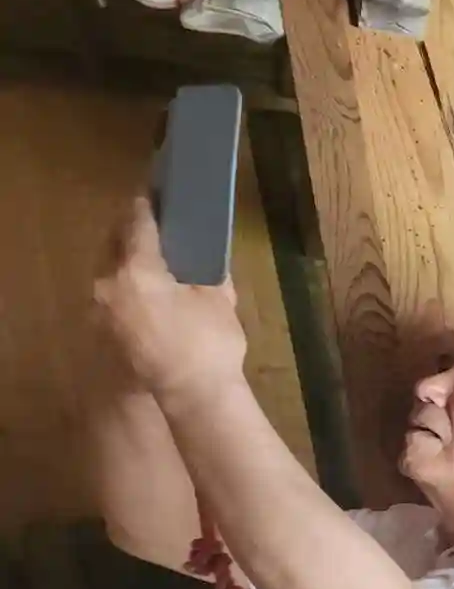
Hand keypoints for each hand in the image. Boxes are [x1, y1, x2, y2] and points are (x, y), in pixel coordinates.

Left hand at [92, 197, 245, 407]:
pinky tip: (144, 287)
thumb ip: (206, 267)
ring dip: (125, 258)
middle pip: (112, 243)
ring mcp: (99, 310)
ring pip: (107, 269)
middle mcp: (107, 284)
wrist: (194, 396)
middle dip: (130, 230)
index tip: (154, 192)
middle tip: (152, 221)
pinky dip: (124, 283)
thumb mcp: (218, 297)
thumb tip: (204, 253)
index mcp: (135, 270)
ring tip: (149, 255)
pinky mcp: (101, 331)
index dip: (146, 205)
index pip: (136, 224)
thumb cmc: (210, 344)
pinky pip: (109, 293)